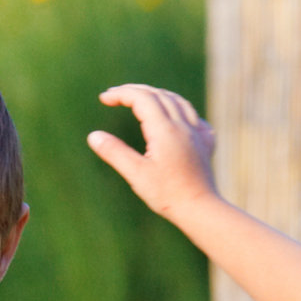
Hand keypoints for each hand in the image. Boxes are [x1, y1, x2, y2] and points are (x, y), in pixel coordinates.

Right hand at [88, 84, 222, 221]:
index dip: (121, 94)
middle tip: (115, 95)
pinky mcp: (206, 144)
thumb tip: (94, 136)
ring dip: (157, 94)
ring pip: (178, 101)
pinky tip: (175, 117)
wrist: (201, 210)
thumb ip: (114, 152)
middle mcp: (183, 126)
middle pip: (158, 94)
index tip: (104, 99)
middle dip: (135, 90)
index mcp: (165, 130)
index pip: (141, 98)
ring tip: (141, 99)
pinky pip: (194, 117)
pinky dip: (180, 109)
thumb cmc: (168, 195)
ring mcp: (198, 134)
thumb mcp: (136, 174)